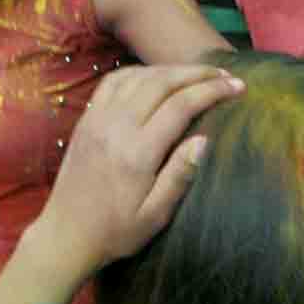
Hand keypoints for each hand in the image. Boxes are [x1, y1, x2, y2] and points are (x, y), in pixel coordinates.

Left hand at [30, 64, 242, 271]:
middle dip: (197, 73)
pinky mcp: (86, 119)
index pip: (180, 106)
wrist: (65, 234)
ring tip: (196, 74)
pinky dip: (139, 72)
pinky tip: (155, 77)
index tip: (237, 86)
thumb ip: (179, 175)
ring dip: (170, 70)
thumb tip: (204, 139)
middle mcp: (116, 127)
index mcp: (138, 153)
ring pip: (138, 76)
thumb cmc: (116, 231)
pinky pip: (113, 81)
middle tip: (223, 74)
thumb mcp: (155, 216)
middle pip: (161, 82)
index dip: (212, 91)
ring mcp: (98, 119)